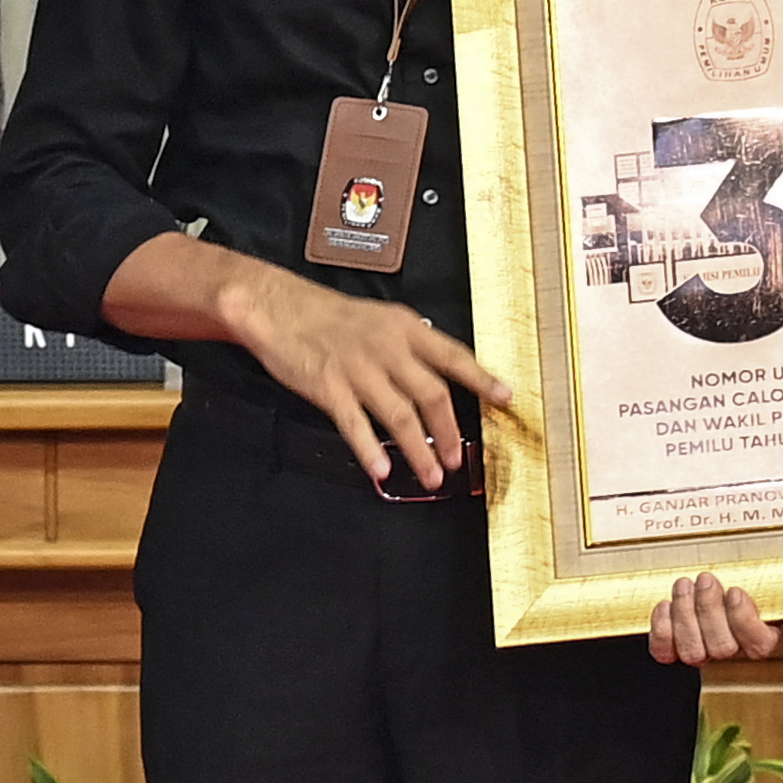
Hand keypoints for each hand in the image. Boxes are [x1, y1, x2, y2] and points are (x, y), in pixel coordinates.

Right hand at [223, 260, 524, 494]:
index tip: (505, 399)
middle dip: (449, 432)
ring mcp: (358, 368)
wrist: (277, 305)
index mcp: (404, 328)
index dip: (482, 379)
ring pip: (400, 416)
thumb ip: (409, 345)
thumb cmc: (327, 316)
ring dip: (419, 451)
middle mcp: (387, 348)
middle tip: (456, 458)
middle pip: (432, 394)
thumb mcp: (378, 318)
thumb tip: (439, 373)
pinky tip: (381, 469)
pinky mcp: (329, 386)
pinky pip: (355, 424)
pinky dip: (369, 449)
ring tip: (431, 477)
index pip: (454, 356)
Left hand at [648, 571, 780, 664]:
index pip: (760, 645)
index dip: (744, 620)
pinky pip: (664, 652)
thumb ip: (763, 577)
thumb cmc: (732, 577)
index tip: (735, 592)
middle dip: (710, 609)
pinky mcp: (672, 650)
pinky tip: (665, 606)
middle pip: (723, 648)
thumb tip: (782, 562)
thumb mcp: (753, 574)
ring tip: (684, 585)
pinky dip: (662, 628)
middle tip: (705, 580)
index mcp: (761, 634)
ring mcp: (701, 652)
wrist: (700, 582)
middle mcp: (731, 649)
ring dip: (685, 614)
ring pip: (693, 651)